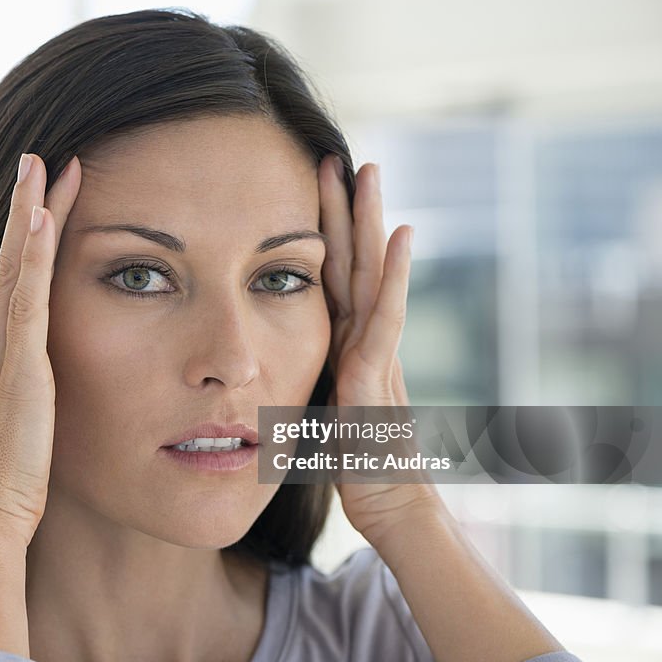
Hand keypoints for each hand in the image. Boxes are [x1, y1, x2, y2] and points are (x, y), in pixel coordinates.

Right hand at [0, 153, 80, 549]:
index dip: (7, 241)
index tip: (27, 202)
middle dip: (21, 209)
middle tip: (39, 159)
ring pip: (11, 270)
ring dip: (29, 213)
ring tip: (46, 164)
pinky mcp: (15, 369)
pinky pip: (25, 300)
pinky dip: (32, 256)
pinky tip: (44, 214)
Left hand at [318, 157, 443, 546]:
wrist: (389, 504)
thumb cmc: (349, 461)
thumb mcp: (311, 408)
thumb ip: (298, 377)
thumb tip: (261, 361)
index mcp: (341, 343)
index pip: (329, 276)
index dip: (322, 233)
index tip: (311, 189)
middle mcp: (361, 337)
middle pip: (353, 262)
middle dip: (347, 210)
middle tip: (341, 157)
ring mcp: (375, 351)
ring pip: (371, 275)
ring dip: (369, 222)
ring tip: (369, 172)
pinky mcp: (379, 375)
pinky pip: (387, 317)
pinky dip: (394, 275)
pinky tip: (400, 234)